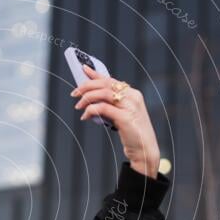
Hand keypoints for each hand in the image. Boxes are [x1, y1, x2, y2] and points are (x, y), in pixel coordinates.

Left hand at [71, 64, 160, 178]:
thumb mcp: (122, 116)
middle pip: (106, 84)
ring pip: (104, 93)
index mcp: (133, 94)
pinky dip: (91, 110)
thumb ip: (112, 106)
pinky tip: (85, 116)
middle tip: (74, 93)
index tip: (84, 69)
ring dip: (87, 98)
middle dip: (87, 86)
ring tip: (78, 106)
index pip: (111, 80)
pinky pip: (103, 108)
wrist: (145, 150)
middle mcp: (133, 97)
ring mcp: (130, 107)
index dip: (96, 74)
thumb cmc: (132, 134)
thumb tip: (92, 100)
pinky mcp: (125, 118)